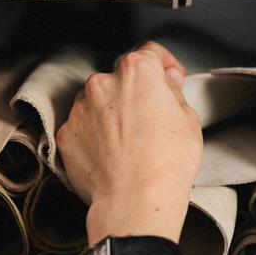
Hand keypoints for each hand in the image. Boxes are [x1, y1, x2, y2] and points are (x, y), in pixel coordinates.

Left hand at [56, 42, 202, 243]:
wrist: (136, 201)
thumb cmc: (167, 163)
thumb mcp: (189, 122)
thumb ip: (175, 93)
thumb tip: (168, 82)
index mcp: (137, 72)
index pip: (151, 53)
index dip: (165, 65)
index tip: (171, 79)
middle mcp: (102, 83)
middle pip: (121, 79)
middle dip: (136, 94)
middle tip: (152, 121)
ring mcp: (80, 109)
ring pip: (98, 103)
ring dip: (112, 114)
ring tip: (131, 144)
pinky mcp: (66, 136)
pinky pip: (82, 129)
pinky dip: (95, 137)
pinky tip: (113, 157)